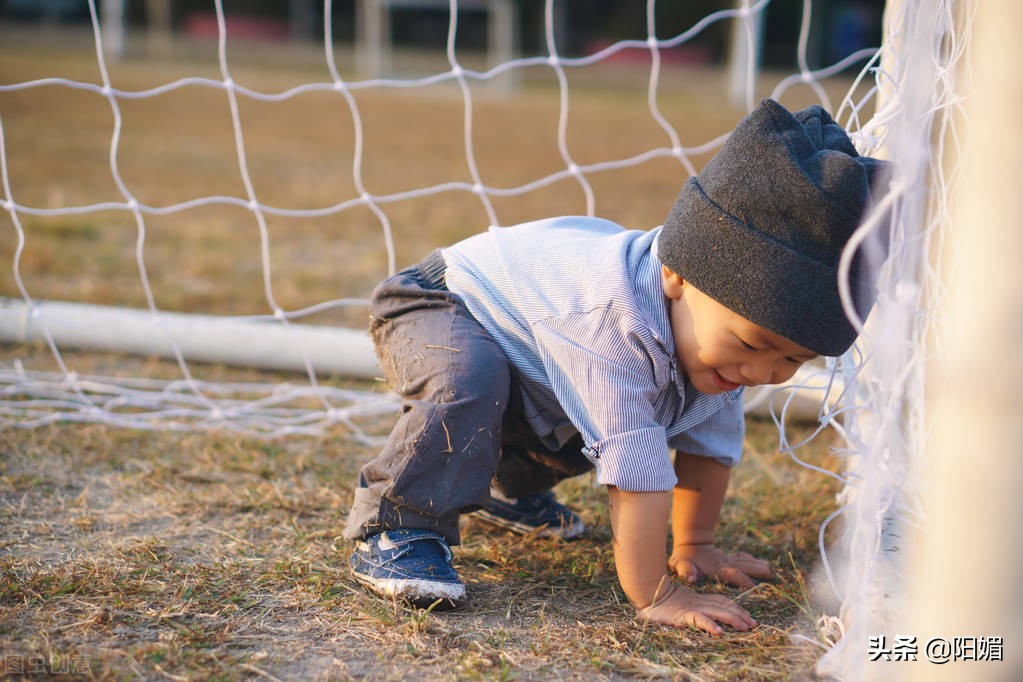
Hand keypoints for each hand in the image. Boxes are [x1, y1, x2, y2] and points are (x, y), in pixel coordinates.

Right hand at [635, 581, 756, 635]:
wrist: (646, 594)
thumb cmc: (660, 602)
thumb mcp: (681, 605)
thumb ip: (692, 610)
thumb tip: (707, 619)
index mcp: (699, 599)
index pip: (722, 601)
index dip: (737, 608)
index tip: (749, 617)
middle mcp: (698, 601)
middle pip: (724, 606)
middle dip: (741, 614)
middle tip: (754, 624)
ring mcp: (691, 607)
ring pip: (717, 611)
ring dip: (733, 619)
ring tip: (745, 627)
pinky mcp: (682, 614)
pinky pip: (699, 619)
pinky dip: (710, 625)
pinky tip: (719, 632)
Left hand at [669, 543, 771, 588]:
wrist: (689, 543)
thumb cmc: (684, 558)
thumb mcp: (680, 564)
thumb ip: (685, 570)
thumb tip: (690, 577)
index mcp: (716, 567)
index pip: (732, 574)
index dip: (742, 579)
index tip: (753, 585)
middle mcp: (725, 562)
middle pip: (743, 566)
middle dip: (756, 570)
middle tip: (770, 573)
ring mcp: (727, 559)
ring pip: (744, 561)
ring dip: (756, 564)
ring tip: (769, 569)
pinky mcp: (728, 557)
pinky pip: (741, 558)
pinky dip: (750, 559)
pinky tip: (757, 562)